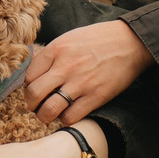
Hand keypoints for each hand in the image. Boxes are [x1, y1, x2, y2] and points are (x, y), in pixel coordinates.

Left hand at [22, 19, 151, 128]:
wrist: (130, 42)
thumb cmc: (99, 39)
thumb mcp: (69, 38)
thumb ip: (51, 54)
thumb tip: (33, 69)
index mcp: (56, 49)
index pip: (28, 76)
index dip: (28, 86)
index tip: (34, 89)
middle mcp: (65, 66)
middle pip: (34, 94)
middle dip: (32, 104)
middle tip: (37, 106)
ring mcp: (81, 83)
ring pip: (49, 110)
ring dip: (45, 116)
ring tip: (49, 114)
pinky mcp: (96, 96)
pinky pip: (71, 117)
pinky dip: (66, 120)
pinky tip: (69, 114)